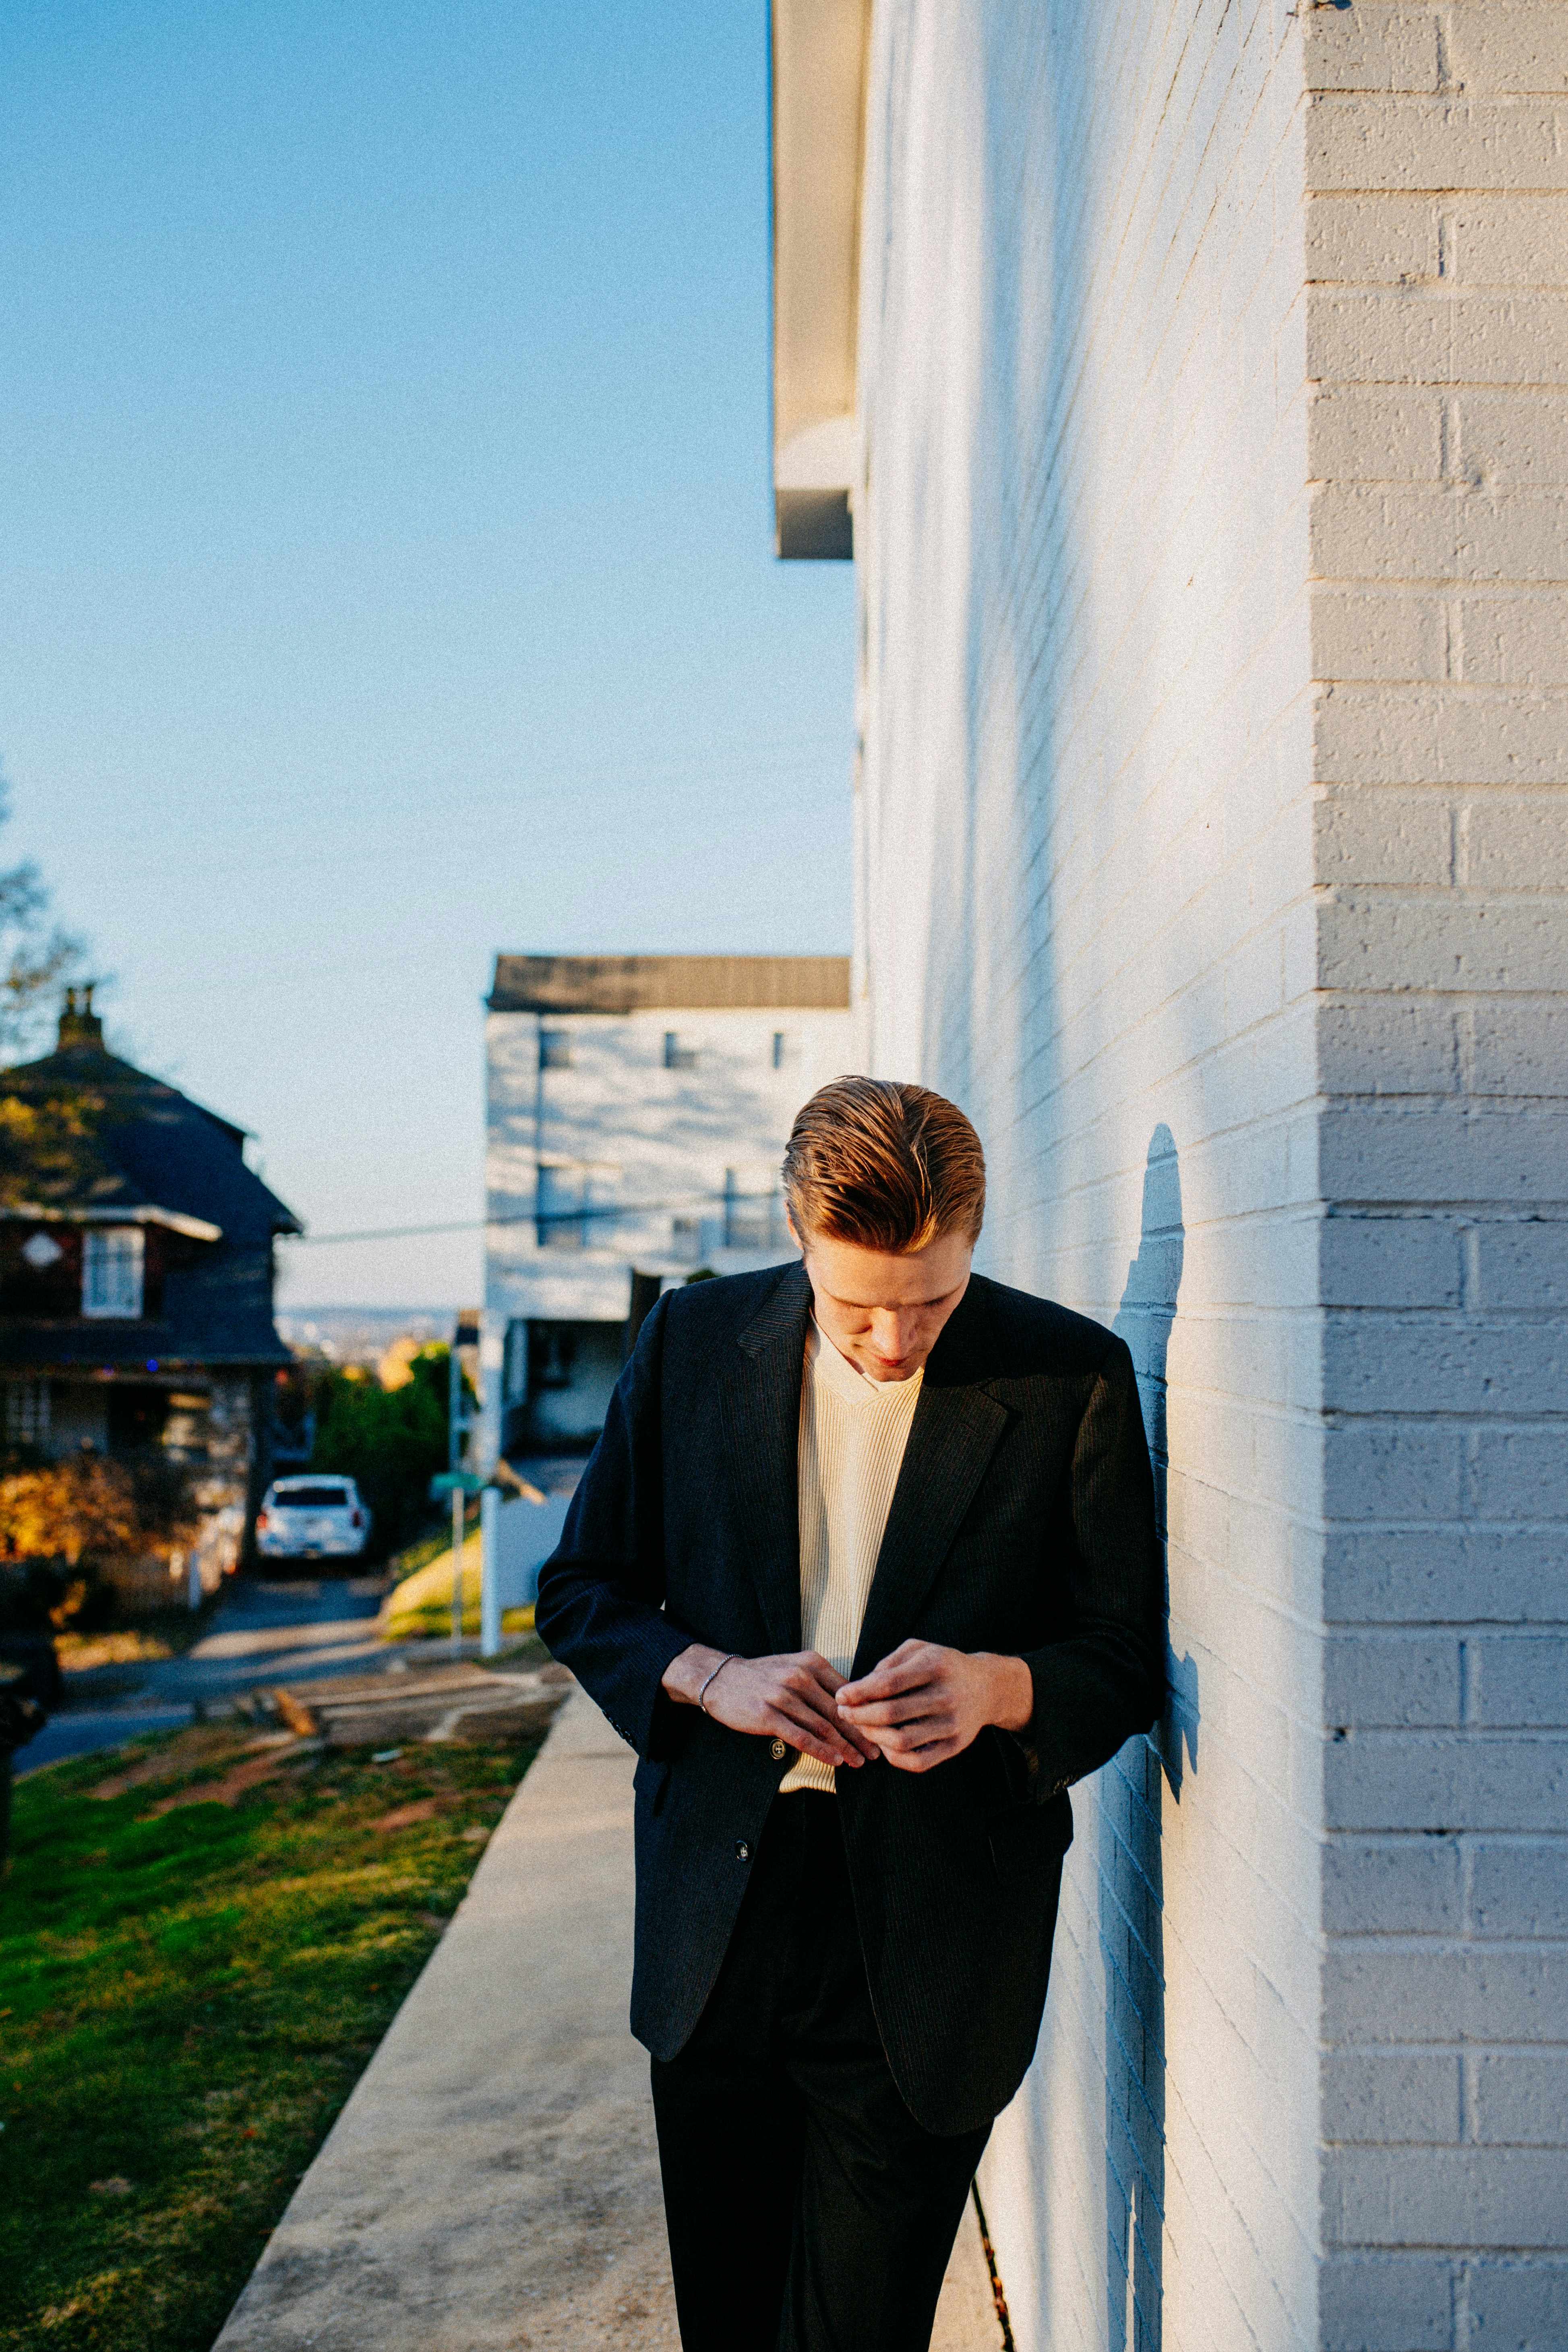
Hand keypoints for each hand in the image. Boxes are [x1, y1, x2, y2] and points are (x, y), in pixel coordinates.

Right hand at [661, 1645, 878, 1769]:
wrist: (720, 1678)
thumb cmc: (762, 1677)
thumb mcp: (794, 1667)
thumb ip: (822, 1683)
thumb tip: (853, 1706)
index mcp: (812, 1662)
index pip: (848, 1692)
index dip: (866, 1714)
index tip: (880, 1731)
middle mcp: (800, 1676)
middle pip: (839, 1711)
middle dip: (861, 1735)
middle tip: (876, 1753)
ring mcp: (783, 1695)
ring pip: (823, 1726)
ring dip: (845, 1747)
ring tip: (860, 1761)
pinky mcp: (767, 1714)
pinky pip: (801, 1736)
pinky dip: (821, 1750)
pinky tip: (835, 1761)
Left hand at [835, 1640, 1033, 1772]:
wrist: (987, 1687)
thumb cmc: (943, 1665)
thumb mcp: (918, 1649)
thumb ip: (888, 1664)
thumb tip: (859, 1689)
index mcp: (935, 1666)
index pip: (888, 1684)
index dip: (858, 1692)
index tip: (840, 1696)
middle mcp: (947, 1696)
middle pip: (892, 1714)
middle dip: (859, 1716)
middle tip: (844, 1714)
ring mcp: (952, 1724)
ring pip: (902, 1741)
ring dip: (873, 1737)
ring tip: (860, 1727)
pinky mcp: (955, 1746)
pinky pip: (917, 1762)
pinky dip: (893, 1757)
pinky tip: (882, 1744)